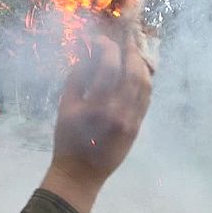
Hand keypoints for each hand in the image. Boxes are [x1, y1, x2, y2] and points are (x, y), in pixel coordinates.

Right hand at [41, 35, 151, 212]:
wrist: (81, 173)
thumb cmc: (67, 139)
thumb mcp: (65, 106)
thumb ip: (76, 78)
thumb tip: (87, 53)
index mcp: (96, 104)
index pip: (108, 65)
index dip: (105, 46)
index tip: (98, 40)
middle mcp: (118, 109)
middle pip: (133, 71)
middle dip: (130, 50)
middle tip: (124, 39)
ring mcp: (131, 118)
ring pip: (145, 83)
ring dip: (140, 64)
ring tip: (132, 53)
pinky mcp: (138, 126)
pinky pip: (146, 98)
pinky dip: (143, 81)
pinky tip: (137, 73)